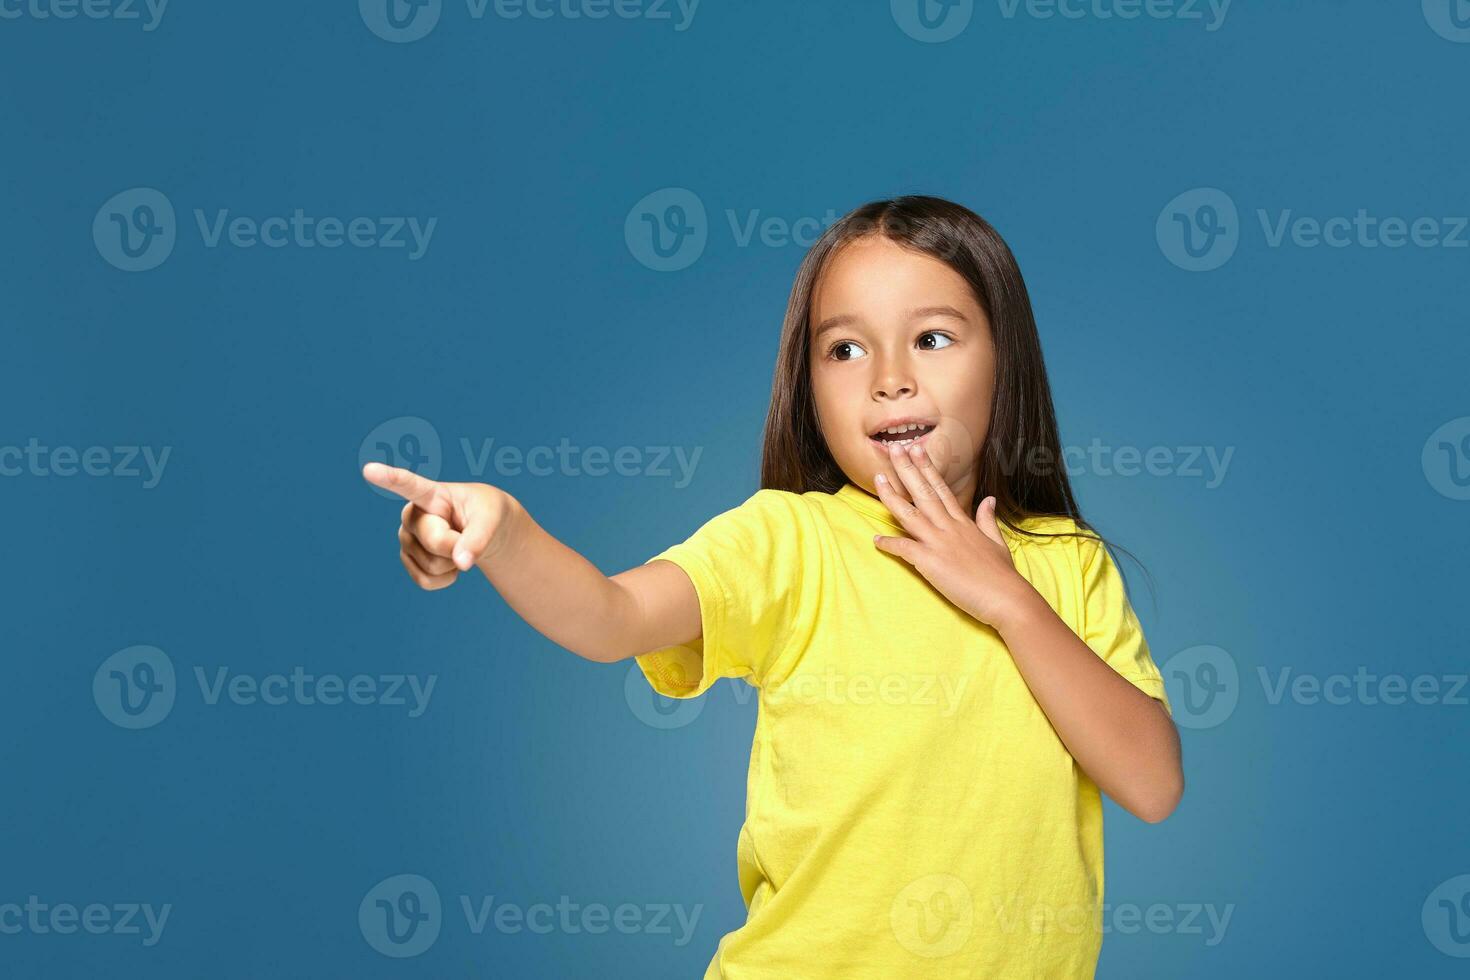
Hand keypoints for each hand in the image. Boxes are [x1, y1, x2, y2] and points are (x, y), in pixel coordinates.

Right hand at [361, 462, 518, 589]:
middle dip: (458, 545)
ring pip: (432, 566)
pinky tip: (450, 562)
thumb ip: (478, 539)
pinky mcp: (407, 560)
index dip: (389, 478)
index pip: (408, 485)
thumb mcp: (491, 521)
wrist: (482, 531)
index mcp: (430, 494)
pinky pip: (426, 581)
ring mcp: (406, 539)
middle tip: (466, 534)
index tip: (370, 470)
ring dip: (454, 562)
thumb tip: (461, 563)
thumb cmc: (486, 516)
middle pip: (436, 542)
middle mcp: (411, 515)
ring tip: (456, 543)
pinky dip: (447, 579)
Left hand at [871, 441, 1036, 628]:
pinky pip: (904, 549)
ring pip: (910, 514)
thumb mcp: (996, 541)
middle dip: (907, 469)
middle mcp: (949, 527)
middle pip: (924, 493)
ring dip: (892, 496)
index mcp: (963, 522)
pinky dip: (889, 544)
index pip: (941, 489)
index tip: (916, 449)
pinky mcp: (931, 562)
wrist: (1007, 598)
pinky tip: (876, 540)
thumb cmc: (1001, 574)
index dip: (927, 468)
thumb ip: (987, 519)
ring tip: (877, 478)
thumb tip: (989, 499)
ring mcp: (940, 543)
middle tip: (893, 448)